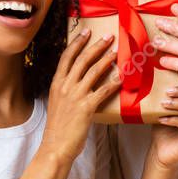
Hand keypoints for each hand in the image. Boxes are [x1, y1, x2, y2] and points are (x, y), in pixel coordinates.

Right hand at [41, 29, 121, 164]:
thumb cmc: (58, 127)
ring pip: (93, 71)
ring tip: (117, 52)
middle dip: (97, 46)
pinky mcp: (86, 107)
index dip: (77, 43)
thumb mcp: (58, 103)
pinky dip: (113, 82)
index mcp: (57, 84)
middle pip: (82, 59)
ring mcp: (75, 96)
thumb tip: (79, 81)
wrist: (55, 146)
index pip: (66, 57)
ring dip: (107, 59)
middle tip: (109, 37)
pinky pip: (103, 90)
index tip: (87, 32)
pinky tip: (122, 77)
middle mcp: (65, 86)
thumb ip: (66, 90)